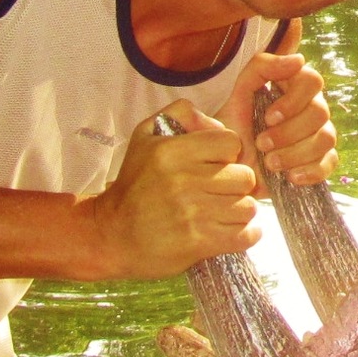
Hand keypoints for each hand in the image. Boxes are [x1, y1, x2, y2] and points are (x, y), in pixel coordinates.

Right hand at [92, 101, 257, 276]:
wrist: (110, 235)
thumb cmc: (133, 185)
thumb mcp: (145, 135)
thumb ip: (182, 114)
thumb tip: (217, 124)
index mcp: (172, 151)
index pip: (231, 143)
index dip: (227, 155)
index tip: (215, 165)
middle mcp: (183, 180)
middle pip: (245, 177)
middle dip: (237, 184)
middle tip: (221, 191)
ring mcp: (192, 213)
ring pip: (247, 206)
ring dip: (239, 210)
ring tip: (224, 212)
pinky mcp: (198, 242)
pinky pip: (245, 235)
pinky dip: (246, 235)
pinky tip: (233, 230)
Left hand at [220, 50, 339, 186]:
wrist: (228, 166)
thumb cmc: (232, 127)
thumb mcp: (238, 94)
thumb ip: (261, 68)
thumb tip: (298, 59)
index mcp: (293, 87)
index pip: (312, 81)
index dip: (294, 100)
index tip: (268, 117)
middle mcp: (311, 107)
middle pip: (320, 112)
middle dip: (289, 132)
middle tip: (261, 144)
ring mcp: (319, 134)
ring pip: (326, 138)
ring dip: (295, 153)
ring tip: (269, 163)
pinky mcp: (321, 160)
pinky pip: (330, 162)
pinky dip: (311, 171)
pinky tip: (290, 176)